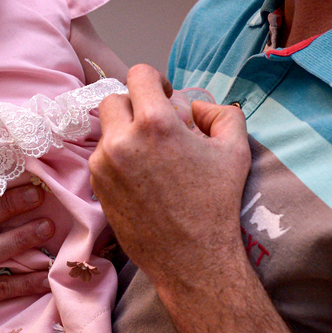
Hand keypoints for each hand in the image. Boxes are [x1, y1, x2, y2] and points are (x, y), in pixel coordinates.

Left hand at [90, 65, 250, 289]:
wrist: (192, 258)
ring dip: (125, 132)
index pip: (138, 74)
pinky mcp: (96, 185)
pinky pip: (102, 156)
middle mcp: (122, 139)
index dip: (155, 81)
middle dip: (135, 106)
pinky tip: (141, 177)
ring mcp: (103, 164)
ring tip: (151, 156)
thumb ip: (220, 112)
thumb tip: (195, 105)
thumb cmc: (216, 203)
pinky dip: (117, 157)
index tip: (166, 98)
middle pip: (114, 99)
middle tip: (156, 127)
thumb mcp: (235, 149)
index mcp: (155, 123)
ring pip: (106, 129)